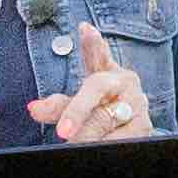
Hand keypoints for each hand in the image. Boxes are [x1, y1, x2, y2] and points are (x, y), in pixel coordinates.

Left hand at [45, 22, 146, 143]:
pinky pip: (120, 139)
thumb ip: (57, 105)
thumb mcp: (78, 104)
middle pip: (97, 90)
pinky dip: (104, 144)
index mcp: (109, 71)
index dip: (93, 43)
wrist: (130, 129)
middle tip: (63, 131)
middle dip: (78, 111)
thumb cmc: (101, 110)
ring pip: (107, 118)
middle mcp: (126, 82)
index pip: (99, 55)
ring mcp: (138, 104)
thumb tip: (33, 108)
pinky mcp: (144, 128)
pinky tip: (95, 147)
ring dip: (88, 135)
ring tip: (74, 143)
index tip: (86, 30)